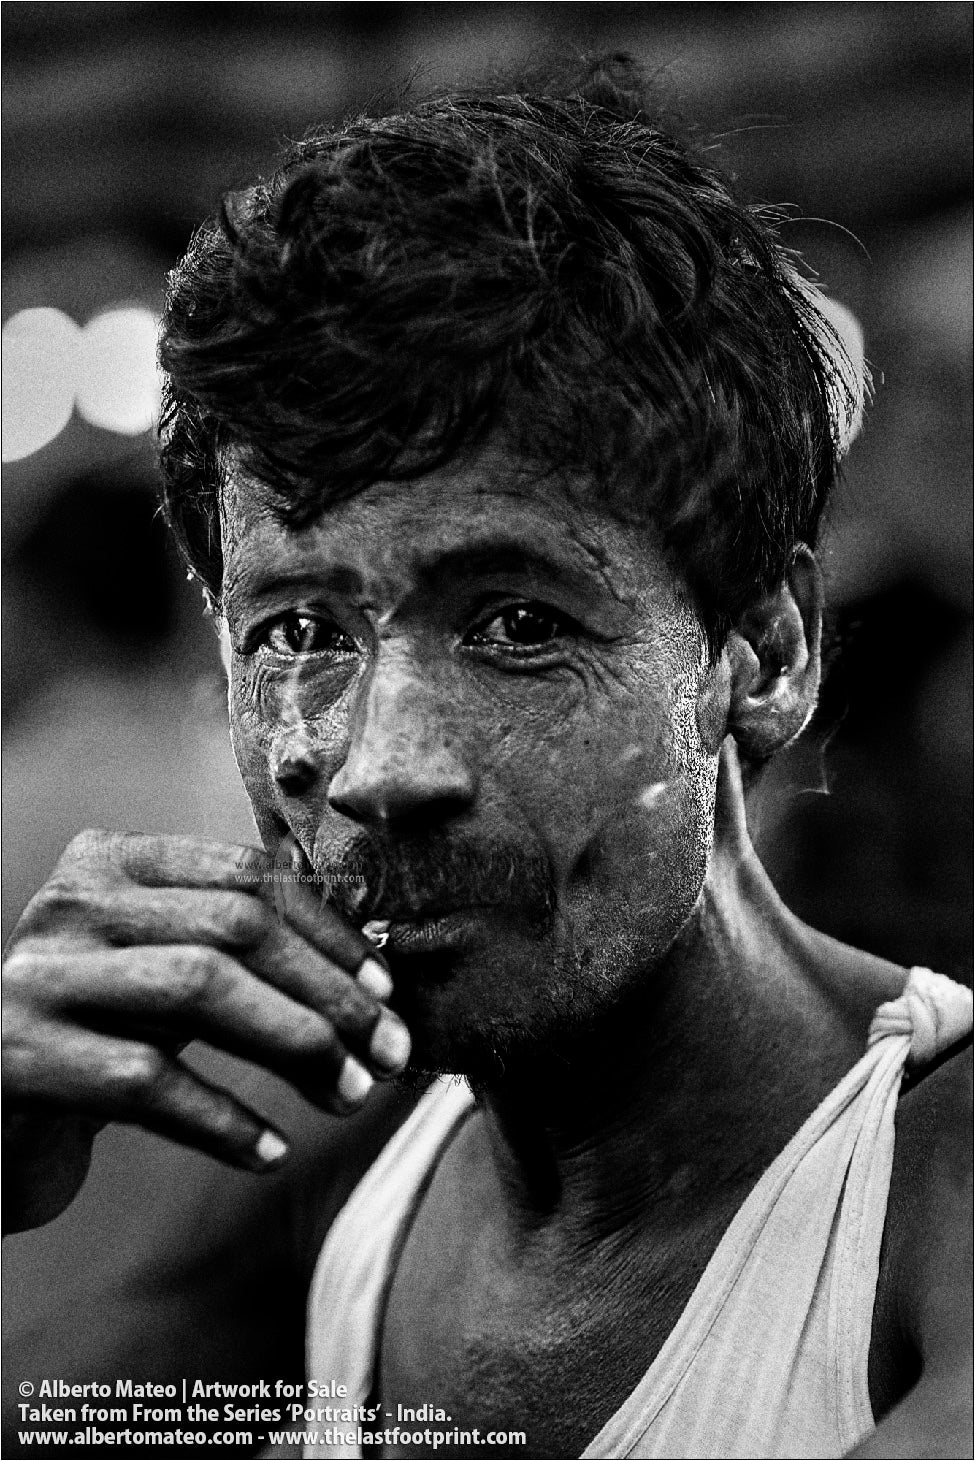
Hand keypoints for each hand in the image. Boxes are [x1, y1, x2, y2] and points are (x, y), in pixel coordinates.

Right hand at [2, 829, 409, 1230]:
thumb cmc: (103, 1034)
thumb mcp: (166, 968)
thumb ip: (240, 946)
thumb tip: (375, 968)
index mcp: (114, 862)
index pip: (246, 873)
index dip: (330, 930)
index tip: (388, 989)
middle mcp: (72, 903)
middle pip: (234, 927)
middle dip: (329, 993)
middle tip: (387, 1055)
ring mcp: (40, 977)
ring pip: (199, 989)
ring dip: (296, 1045)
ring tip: (349, 1095)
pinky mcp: (19, 1058)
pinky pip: (146, 1081)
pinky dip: (223, 1118)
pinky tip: (270, 1149)